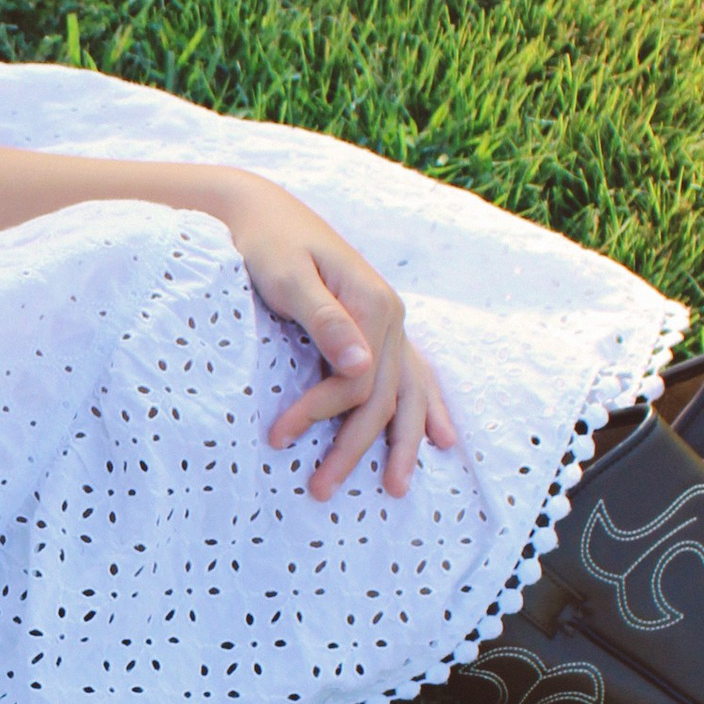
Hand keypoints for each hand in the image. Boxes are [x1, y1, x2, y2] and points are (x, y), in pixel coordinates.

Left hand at [228, 184, 460, 499]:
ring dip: (401, 442)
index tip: (277, 437)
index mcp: (373, 304)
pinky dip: (424, 408)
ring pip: (405, 392)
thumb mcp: (288, 277)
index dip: (320, 414)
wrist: (263, 212)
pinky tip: (439, 438)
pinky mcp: (376, 325)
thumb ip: (324, 319)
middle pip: (383, 396)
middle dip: (355, 447)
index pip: (357, 381)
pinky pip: (409, 375)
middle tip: (321, 491)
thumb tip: (361, 364)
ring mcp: (389, 322)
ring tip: (394, 488)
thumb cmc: (267, 244)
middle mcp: (390, 316)